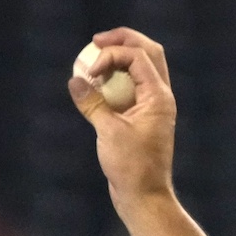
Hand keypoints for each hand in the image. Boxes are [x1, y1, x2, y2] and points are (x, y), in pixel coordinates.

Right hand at [67, 28, 176, 211]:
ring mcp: (153, 106)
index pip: (139, 56)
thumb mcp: (108, 132)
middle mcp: (160, 97)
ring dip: (120, 57)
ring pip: (142, 67)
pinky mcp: (142, 116)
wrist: (144, 196)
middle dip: (123, 40)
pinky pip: (132, 85)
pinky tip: (95, 81)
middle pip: (149, 52)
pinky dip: (115, 77)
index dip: (111, 54)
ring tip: (94, 57)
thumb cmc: (131, 168)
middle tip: (96, 40)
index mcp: (159, 97)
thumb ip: (92, 103)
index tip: (90, 71)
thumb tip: (75, 79)